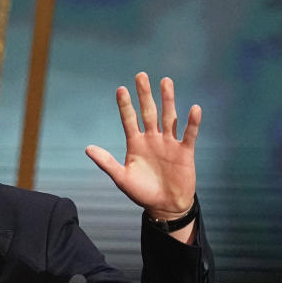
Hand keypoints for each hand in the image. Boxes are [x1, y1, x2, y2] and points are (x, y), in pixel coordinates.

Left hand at [86, 73, 200, 226]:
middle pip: (148, 112)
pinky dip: (192, 123)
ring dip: (168, 100)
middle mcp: (152, 139)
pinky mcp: (184, 151)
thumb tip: (87, 148)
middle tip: (141, 75)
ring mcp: (169, 143)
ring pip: (169, 117)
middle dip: (145, 94)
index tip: (120, 89)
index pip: (129, 120)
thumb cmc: (142, 193)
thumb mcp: (121, 178)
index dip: (125, 105)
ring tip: (165, 81)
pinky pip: (189, 134)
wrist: (165, 207)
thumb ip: (106, 162)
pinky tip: (194, 109)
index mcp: (136, 143)